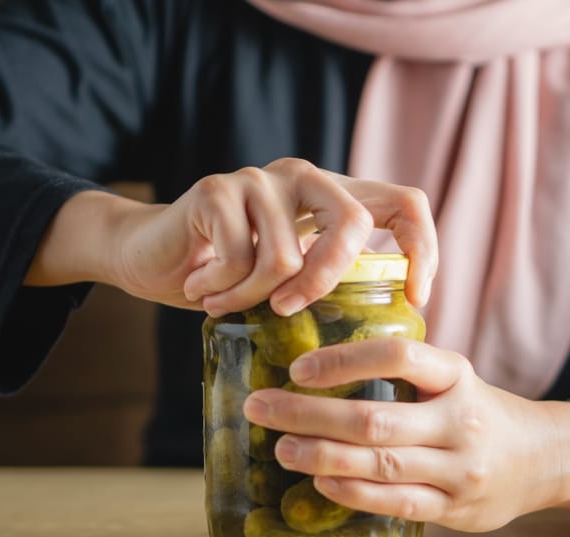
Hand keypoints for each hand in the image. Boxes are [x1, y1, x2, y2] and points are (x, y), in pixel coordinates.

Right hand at [27, 158, 437, 315]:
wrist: (148, 256)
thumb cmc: (226, 276)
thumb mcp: (289, 280)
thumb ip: (329, 279)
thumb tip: (388, 326)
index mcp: (331, 196)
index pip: (404, 201)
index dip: (422, 247)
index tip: (415, 299)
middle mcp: (303, 178)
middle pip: (352, 222)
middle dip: (326, 280)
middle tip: (287, 310)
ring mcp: (260, 180)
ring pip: (287, 256)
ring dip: (251, 296)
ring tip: (223, 301)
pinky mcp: (217, 190)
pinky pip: (239, 260)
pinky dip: (221, 290)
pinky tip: (201, 287)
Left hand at [242, 337, 569, 531]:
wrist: (543, 459)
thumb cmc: (478, 411)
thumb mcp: (453, 378)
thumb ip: (404, 372)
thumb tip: (318, 365)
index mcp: (457, 375)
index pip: (399, 357)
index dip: (343, 361)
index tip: (298, 368)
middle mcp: (461, 420)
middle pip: (374, 419)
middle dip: (307, 413)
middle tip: (260, 407)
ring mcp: (461, 469)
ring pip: (379, 464)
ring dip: (320, 456)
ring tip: (281, 447)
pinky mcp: (456, 508)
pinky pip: (395, 502)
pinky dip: (353, 492)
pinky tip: (320, 482)